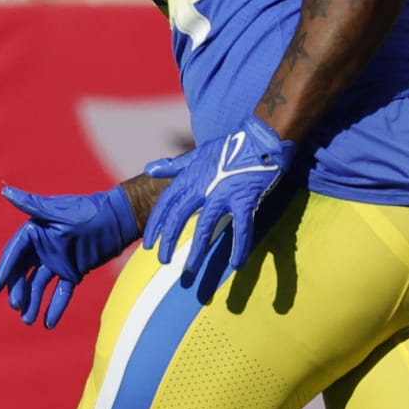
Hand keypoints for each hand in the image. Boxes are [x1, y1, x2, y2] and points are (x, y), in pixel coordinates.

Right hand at [0, 184, 136, 328]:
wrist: (118, 220)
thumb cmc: (87, 210)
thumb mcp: (58, 210)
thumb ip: (31, 204)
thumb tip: (5, 190)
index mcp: (35, 231)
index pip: (15, 253)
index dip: (5, 270)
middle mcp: (43, 247)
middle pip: (24, 272)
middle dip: (19, 290)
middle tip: (17, 306)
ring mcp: (58, 261)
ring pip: (40, 285)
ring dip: (34, 302)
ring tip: (28, 321)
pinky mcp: (74, 272)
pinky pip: (62, 292)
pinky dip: (55, 306)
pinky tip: (48, 323)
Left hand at [141, 117, 294, 297]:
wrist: (259, 138)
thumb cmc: (229, 147)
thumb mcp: (196, 154)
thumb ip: (174, 166)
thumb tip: (149, 169)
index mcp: (190, 177)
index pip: (166, 203)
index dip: (156, 224)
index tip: (149, 243)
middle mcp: (202, 186)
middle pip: (179, 216)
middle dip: (168, 240)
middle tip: (162, 261)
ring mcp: (223, 193)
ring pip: (205, 226)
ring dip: (197, 250)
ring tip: (190, 270)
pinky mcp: (245, 199)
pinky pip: (242, 227)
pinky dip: (239, 246)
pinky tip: (237, 264)